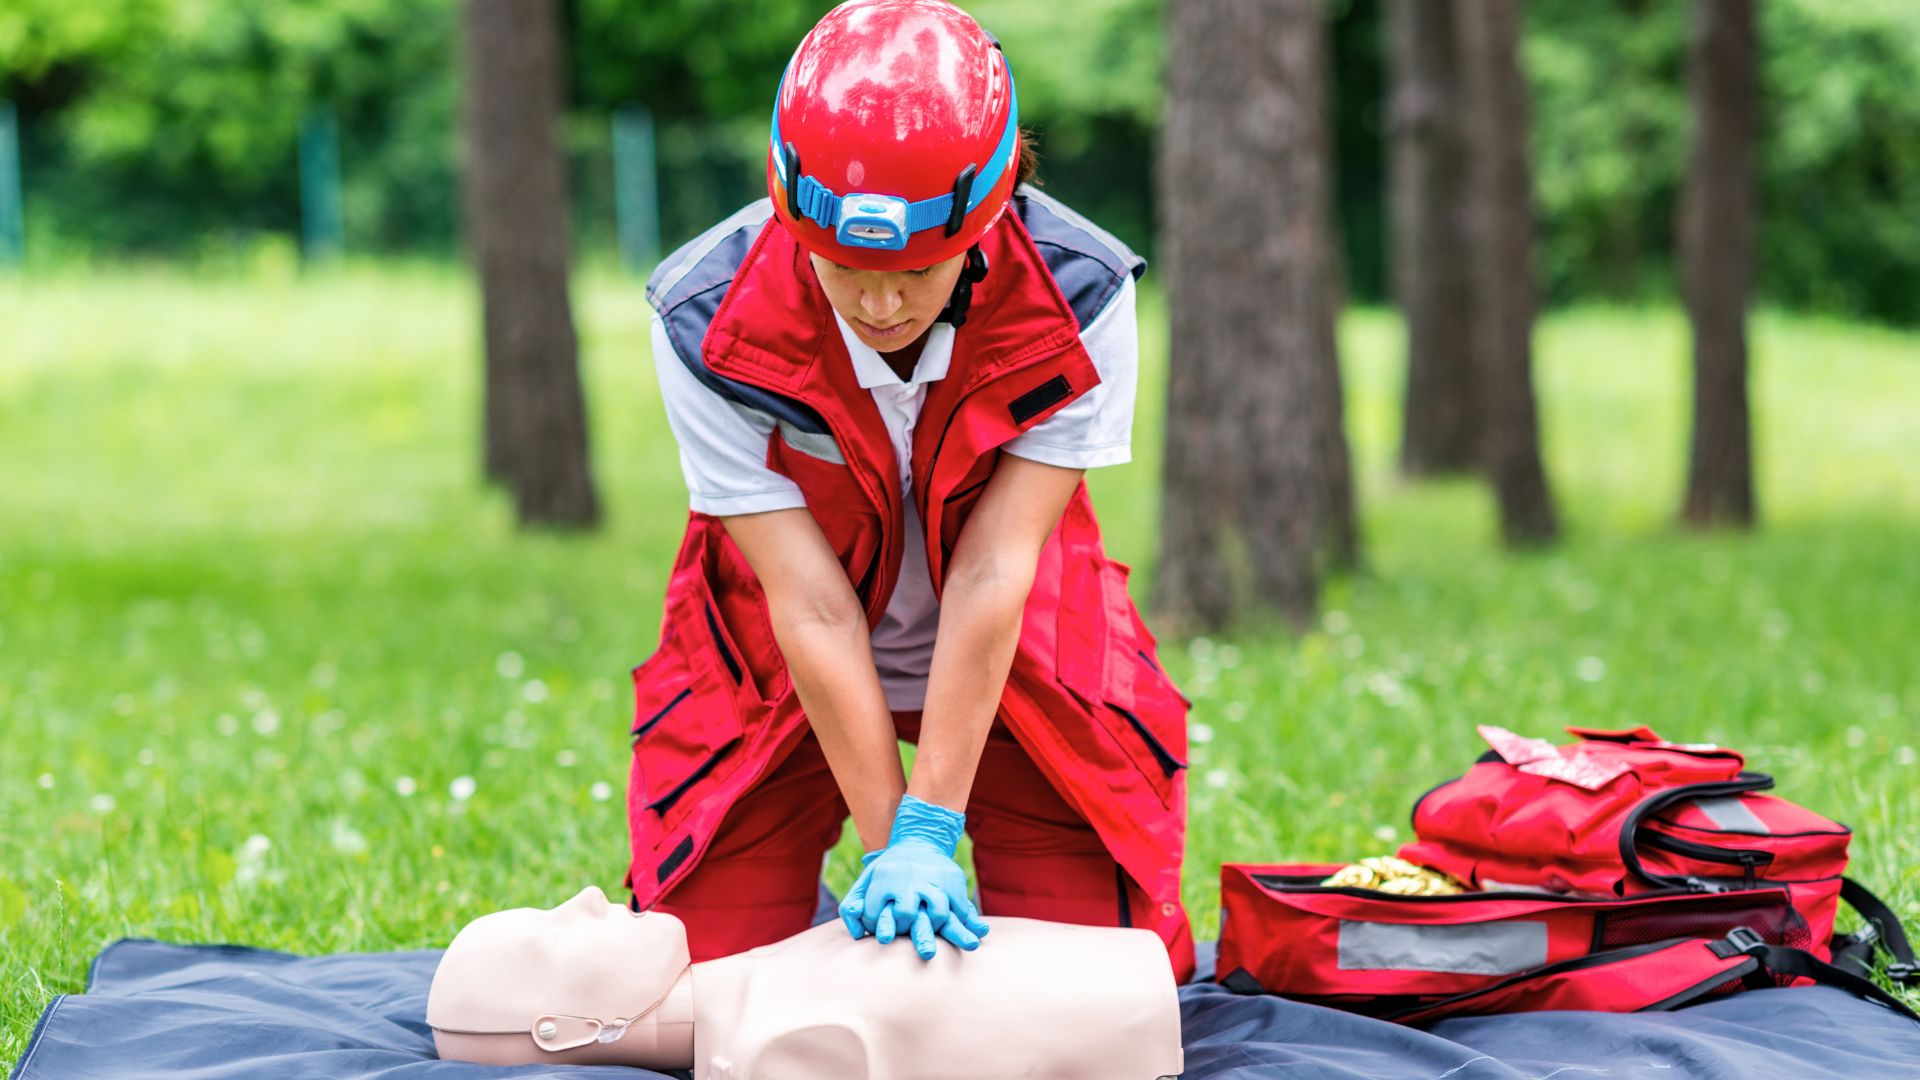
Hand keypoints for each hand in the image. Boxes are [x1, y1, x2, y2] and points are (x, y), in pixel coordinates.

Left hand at [838, 795, 990, 959]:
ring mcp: (932, 880)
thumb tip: (856, 935)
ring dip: (942, 930)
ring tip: (948, 941)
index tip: (884, 936)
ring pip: (939, 912)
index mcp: (883, 879)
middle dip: (912, 933)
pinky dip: (969, 921)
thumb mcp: (866, 881)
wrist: (918, 841)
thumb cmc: (888, 869)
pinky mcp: (953, 881)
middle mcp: (908, 880)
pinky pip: (962, 906)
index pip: (876, 914)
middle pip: (907, 914)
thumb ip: (852, 907)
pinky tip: (976, 932)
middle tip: (923, 951)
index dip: (878, 928)